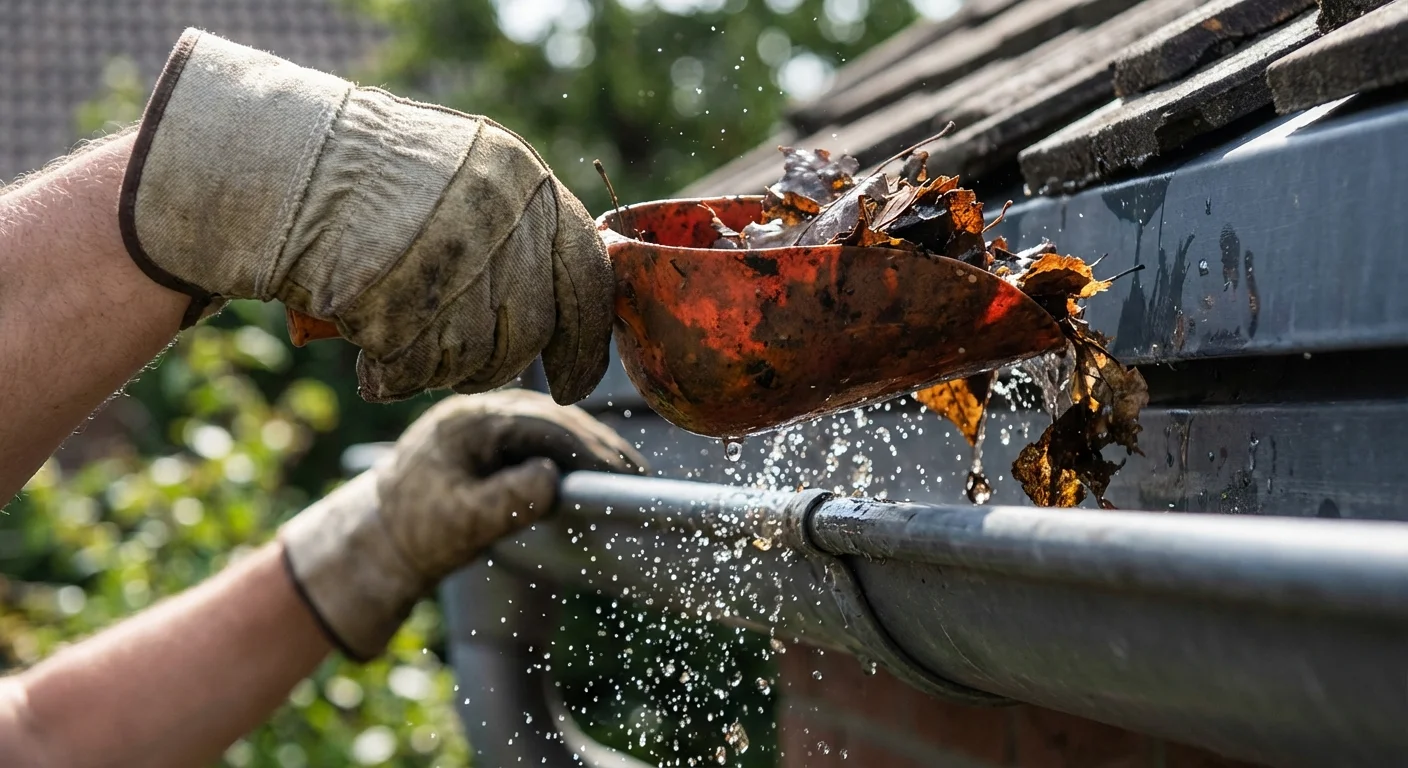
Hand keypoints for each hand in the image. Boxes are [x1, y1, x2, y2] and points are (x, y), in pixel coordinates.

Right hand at [120, 29, 614, 403]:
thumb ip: (517, 233)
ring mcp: (449, 257)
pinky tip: (369, 356)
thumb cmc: (365, 178)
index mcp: (523, 180)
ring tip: (398, 342)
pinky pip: (413, 370)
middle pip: (527, 331)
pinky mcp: (395, 299)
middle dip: (492, 362)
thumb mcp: (463, 178)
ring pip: (473, 358)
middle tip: (450, 359)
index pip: (586, 280)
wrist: (268, 164)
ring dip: (436, 368)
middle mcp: (499, 215)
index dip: (585, 345)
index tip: (575, 386)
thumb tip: (561, 312)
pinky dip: (391, 377)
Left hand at [279, 389, 645, 660]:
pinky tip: (596, 471)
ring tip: (627, 475)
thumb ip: (504, 501)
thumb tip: (552, 477)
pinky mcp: (494, 433)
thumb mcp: (459, 525)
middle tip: (638, 476)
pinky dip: (572, 451)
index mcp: (470, 422)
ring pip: (554, 423)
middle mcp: (480, 408)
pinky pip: (543, 434)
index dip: (589, 449)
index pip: (544, 425)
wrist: (380, 537)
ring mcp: (487, 417)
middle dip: (600, 445)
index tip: (623, 475)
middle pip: (556, 417)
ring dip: (591, 447)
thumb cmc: (417, 533)